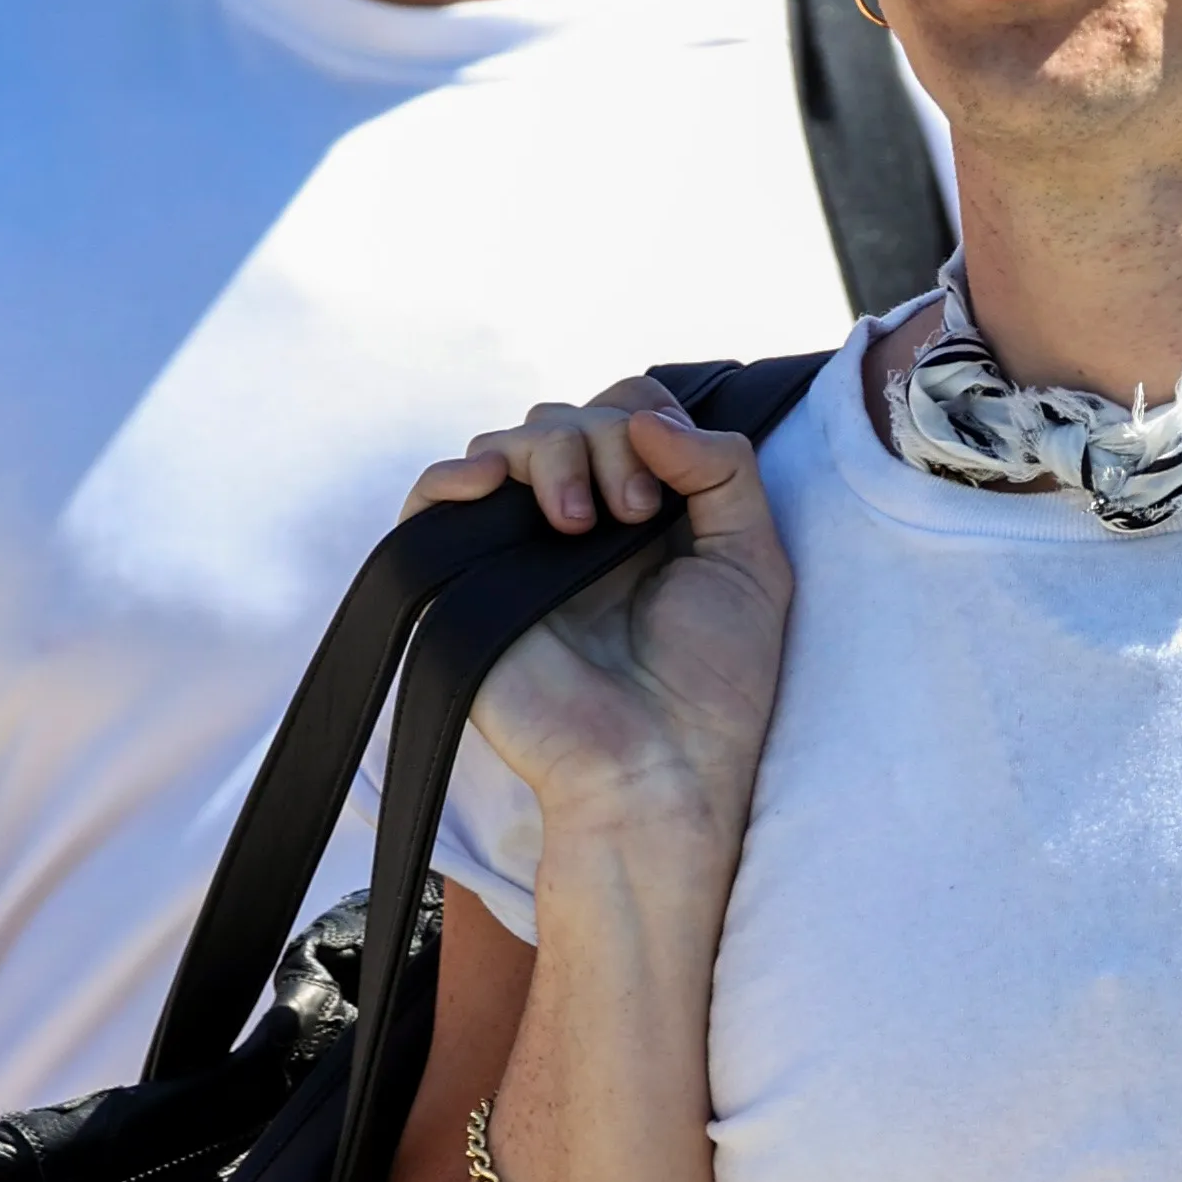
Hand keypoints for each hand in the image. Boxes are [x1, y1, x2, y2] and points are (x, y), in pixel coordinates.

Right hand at [404, 387, 792, 859]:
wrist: (657, 766)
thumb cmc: (713, 684)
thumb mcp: (753, 559)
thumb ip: (723, 468)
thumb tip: (644, 417)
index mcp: (641, 514)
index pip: (620, 415)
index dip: (641, 423)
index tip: (665, 492)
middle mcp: (574, 526)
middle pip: (563, 417)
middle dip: (601, 443)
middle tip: (633, 515)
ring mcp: (514, 551)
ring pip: (504, 444)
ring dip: (549, 457)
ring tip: (580, 527)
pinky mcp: (460, 585)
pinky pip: (428, 498)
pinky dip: (450, 476)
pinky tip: (486, 486)